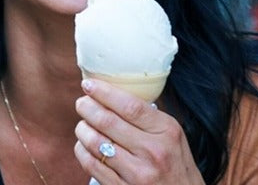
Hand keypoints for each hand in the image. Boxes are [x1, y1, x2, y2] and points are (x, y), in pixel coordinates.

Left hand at [74, 79, 205, 184]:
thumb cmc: (176, 164)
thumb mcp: (172, 136)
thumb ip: (148, 118)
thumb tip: (112, 96)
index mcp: (166, 131)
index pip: (129, 106)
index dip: (104, 92)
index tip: (88, 84)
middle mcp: (153, 151)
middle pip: (108, 122)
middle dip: (87, 108)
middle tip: (81, 103)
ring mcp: (138, 173)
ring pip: (96, 143)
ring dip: (82, 130)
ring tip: (82, 125)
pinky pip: (92, 165)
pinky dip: (82, 151)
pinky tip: (83, 145)